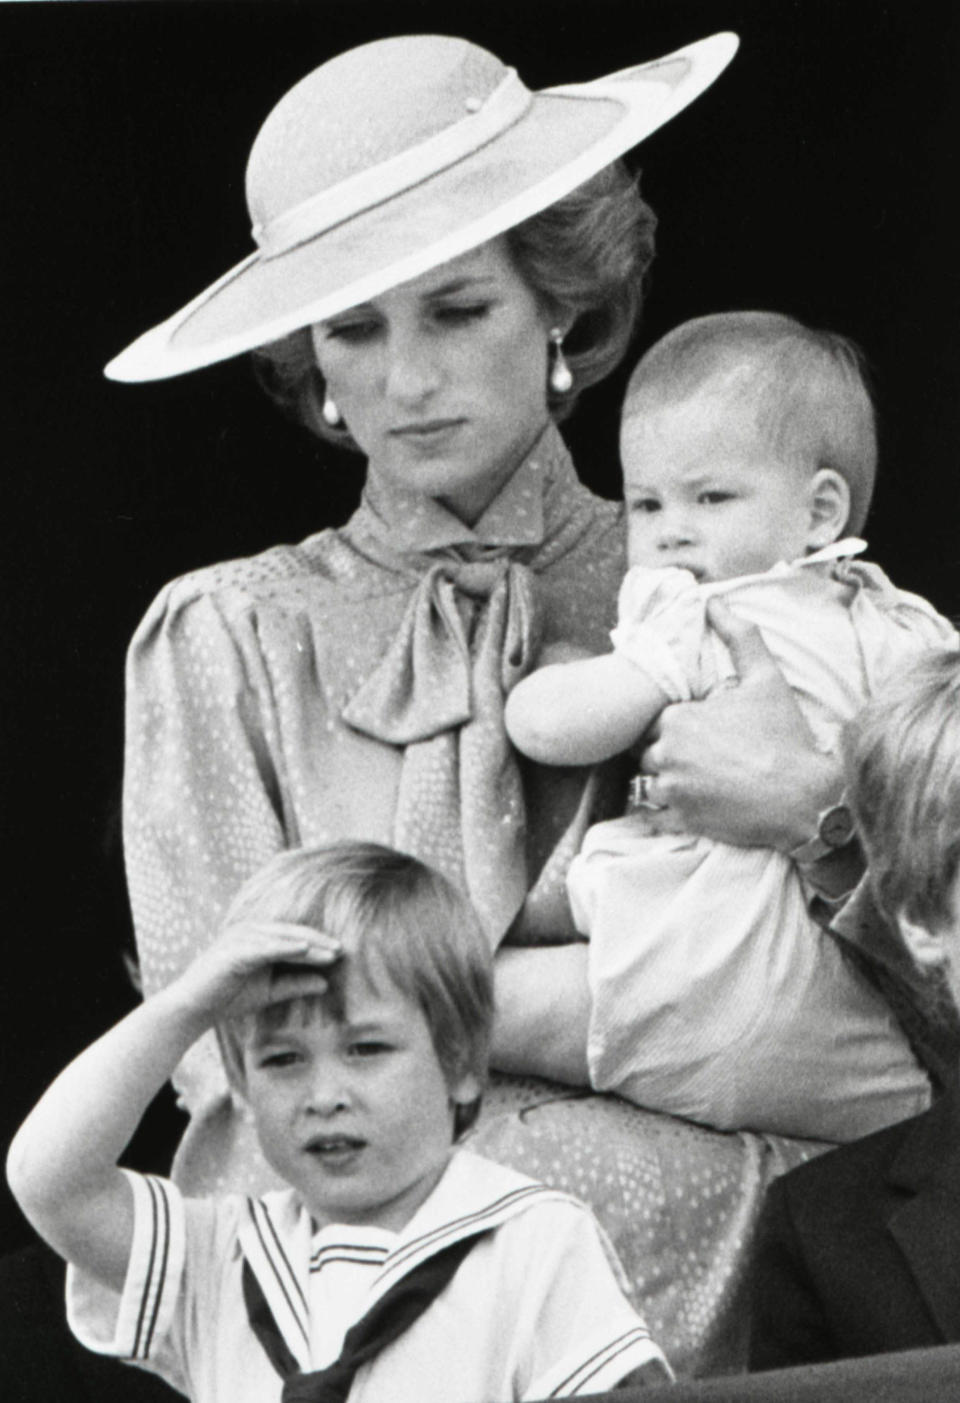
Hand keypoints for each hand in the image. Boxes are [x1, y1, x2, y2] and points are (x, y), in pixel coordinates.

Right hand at [171, 920, 340, 1027]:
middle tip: (342, 949)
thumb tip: (326, 983)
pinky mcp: (233, 950)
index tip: (342, 953)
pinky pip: (264, 947)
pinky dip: (285, 946)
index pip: (294, 937)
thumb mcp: (269, 992)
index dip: (318, 944)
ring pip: (281, 938)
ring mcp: (240, 938)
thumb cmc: (229, 997)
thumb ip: (295, 985)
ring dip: (307, 944)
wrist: (194, 1009)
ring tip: (330, 951)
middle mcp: (250, 932)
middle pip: (291, 933)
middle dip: (318, 941)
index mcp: (258, 938)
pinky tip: (304, 949)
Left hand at [636, 598, 842, 848]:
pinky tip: (695, 803)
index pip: (653, 721)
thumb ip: (739, 636)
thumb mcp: (766, 679)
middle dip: (666, 753)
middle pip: (646, 752)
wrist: (804, 798)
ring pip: (649, 783)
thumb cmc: (784, 736)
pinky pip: (654, 814)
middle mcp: (665, 754)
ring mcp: (671, 791)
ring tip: (699, 781)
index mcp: (677, 719)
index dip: (674, 725)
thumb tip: (714, 601)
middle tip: (700, 758)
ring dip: (666, 780)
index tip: (700, 731)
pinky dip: (668, 809)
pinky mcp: (679, 821)